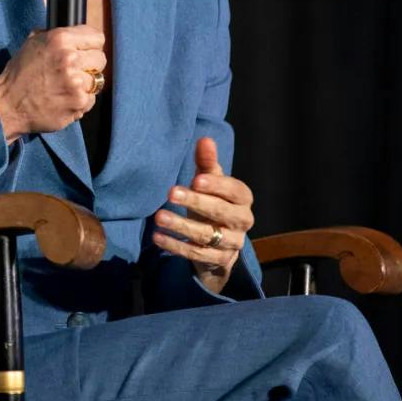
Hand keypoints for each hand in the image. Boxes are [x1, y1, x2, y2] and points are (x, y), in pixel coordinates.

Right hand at [0, 25, 106, 142]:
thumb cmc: (19, 74)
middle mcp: (70, 58)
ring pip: (98, 80)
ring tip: (67, 87)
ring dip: (85, 84)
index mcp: (60, 39)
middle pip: (100, 58)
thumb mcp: (32, 43)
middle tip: (74, 71)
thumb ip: (55, 35)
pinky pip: (91, 99)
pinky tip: (65, 99)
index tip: (85, 51)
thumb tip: (74, 34)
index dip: (90, 45)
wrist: (9, 104)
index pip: (96, 37)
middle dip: (89, 64)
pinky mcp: (78, 102)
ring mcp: (76, 82)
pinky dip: (81, 101)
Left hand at [150, 137, 254, 294]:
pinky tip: (158, 237)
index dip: (217, 186)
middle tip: (171, 193)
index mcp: (243, 199)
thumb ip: (207, 163)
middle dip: (196, 202)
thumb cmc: (213, 203)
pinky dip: (176, 246)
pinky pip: (197, 254)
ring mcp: (232, 243)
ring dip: (182, 226)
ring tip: (159, 217)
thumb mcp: (210, 183)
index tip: (196, 180)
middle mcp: (243, 221)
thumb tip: (205, 140)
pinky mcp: (220, 261)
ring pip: (208, 235)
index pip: (235, 191)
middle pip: (222, 212)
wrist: (220, 244)